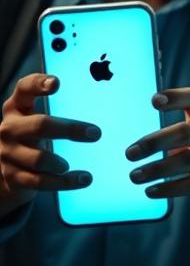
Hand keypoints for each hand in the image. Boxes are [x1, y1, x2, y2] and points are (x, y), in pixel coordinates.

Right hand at [0, 73, 98, 214]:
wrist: (6, 164)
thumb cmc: (32, 132)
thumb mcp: (37, 115)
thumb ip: (59, 105)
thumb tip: (104, 94)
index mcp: (17, 107)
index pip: (24, 88)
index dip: (38, 84)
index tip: (57, 83)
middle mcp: (9, 128)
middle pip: (39, 126)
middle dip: (69, 130)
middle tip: (96, 134)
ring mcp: (8, 153)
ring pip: (38, 159)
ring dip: (61, 163)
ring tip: (76, 166)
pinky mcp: (12, 176)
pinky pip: (39, 181)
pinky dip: (64, 182)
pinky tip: (83, 179)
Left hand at [126, 87, 189, 236]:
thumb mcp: (189, 139)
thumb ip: (170, 133)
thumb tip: (134, 146)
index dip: (175, 97)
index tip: (153, 101)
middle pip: (186, 132)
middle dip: (154, 143)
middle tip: (130, 154)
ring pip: (187, 160)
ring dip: (157, 169)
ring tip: (134, 176)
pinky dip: (168, 188)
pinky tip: (150, 191)